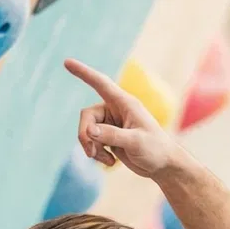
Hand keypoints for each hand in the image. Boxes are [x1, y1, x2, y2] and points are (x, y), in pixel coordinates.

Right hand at [63, 58, 182, 177]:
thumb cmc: (155, 149)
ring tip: (107, 160)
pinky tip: (111, 162)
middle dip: (85, 135)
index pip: (100, 83)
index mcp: (124, 103)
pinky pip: (92, 142)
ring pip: (87, 131)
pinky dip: (97, 153)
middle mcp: (115, 110)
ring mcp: (111, 124)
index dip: (83, 73)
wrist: (163, 165)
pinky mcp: (109, 137)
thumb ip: (112, 135)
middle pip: (87, 116)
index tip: (66, 62)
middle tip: (91, 153)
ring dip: (92, 147)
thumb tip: (89, 130)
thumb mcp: (135, 142)